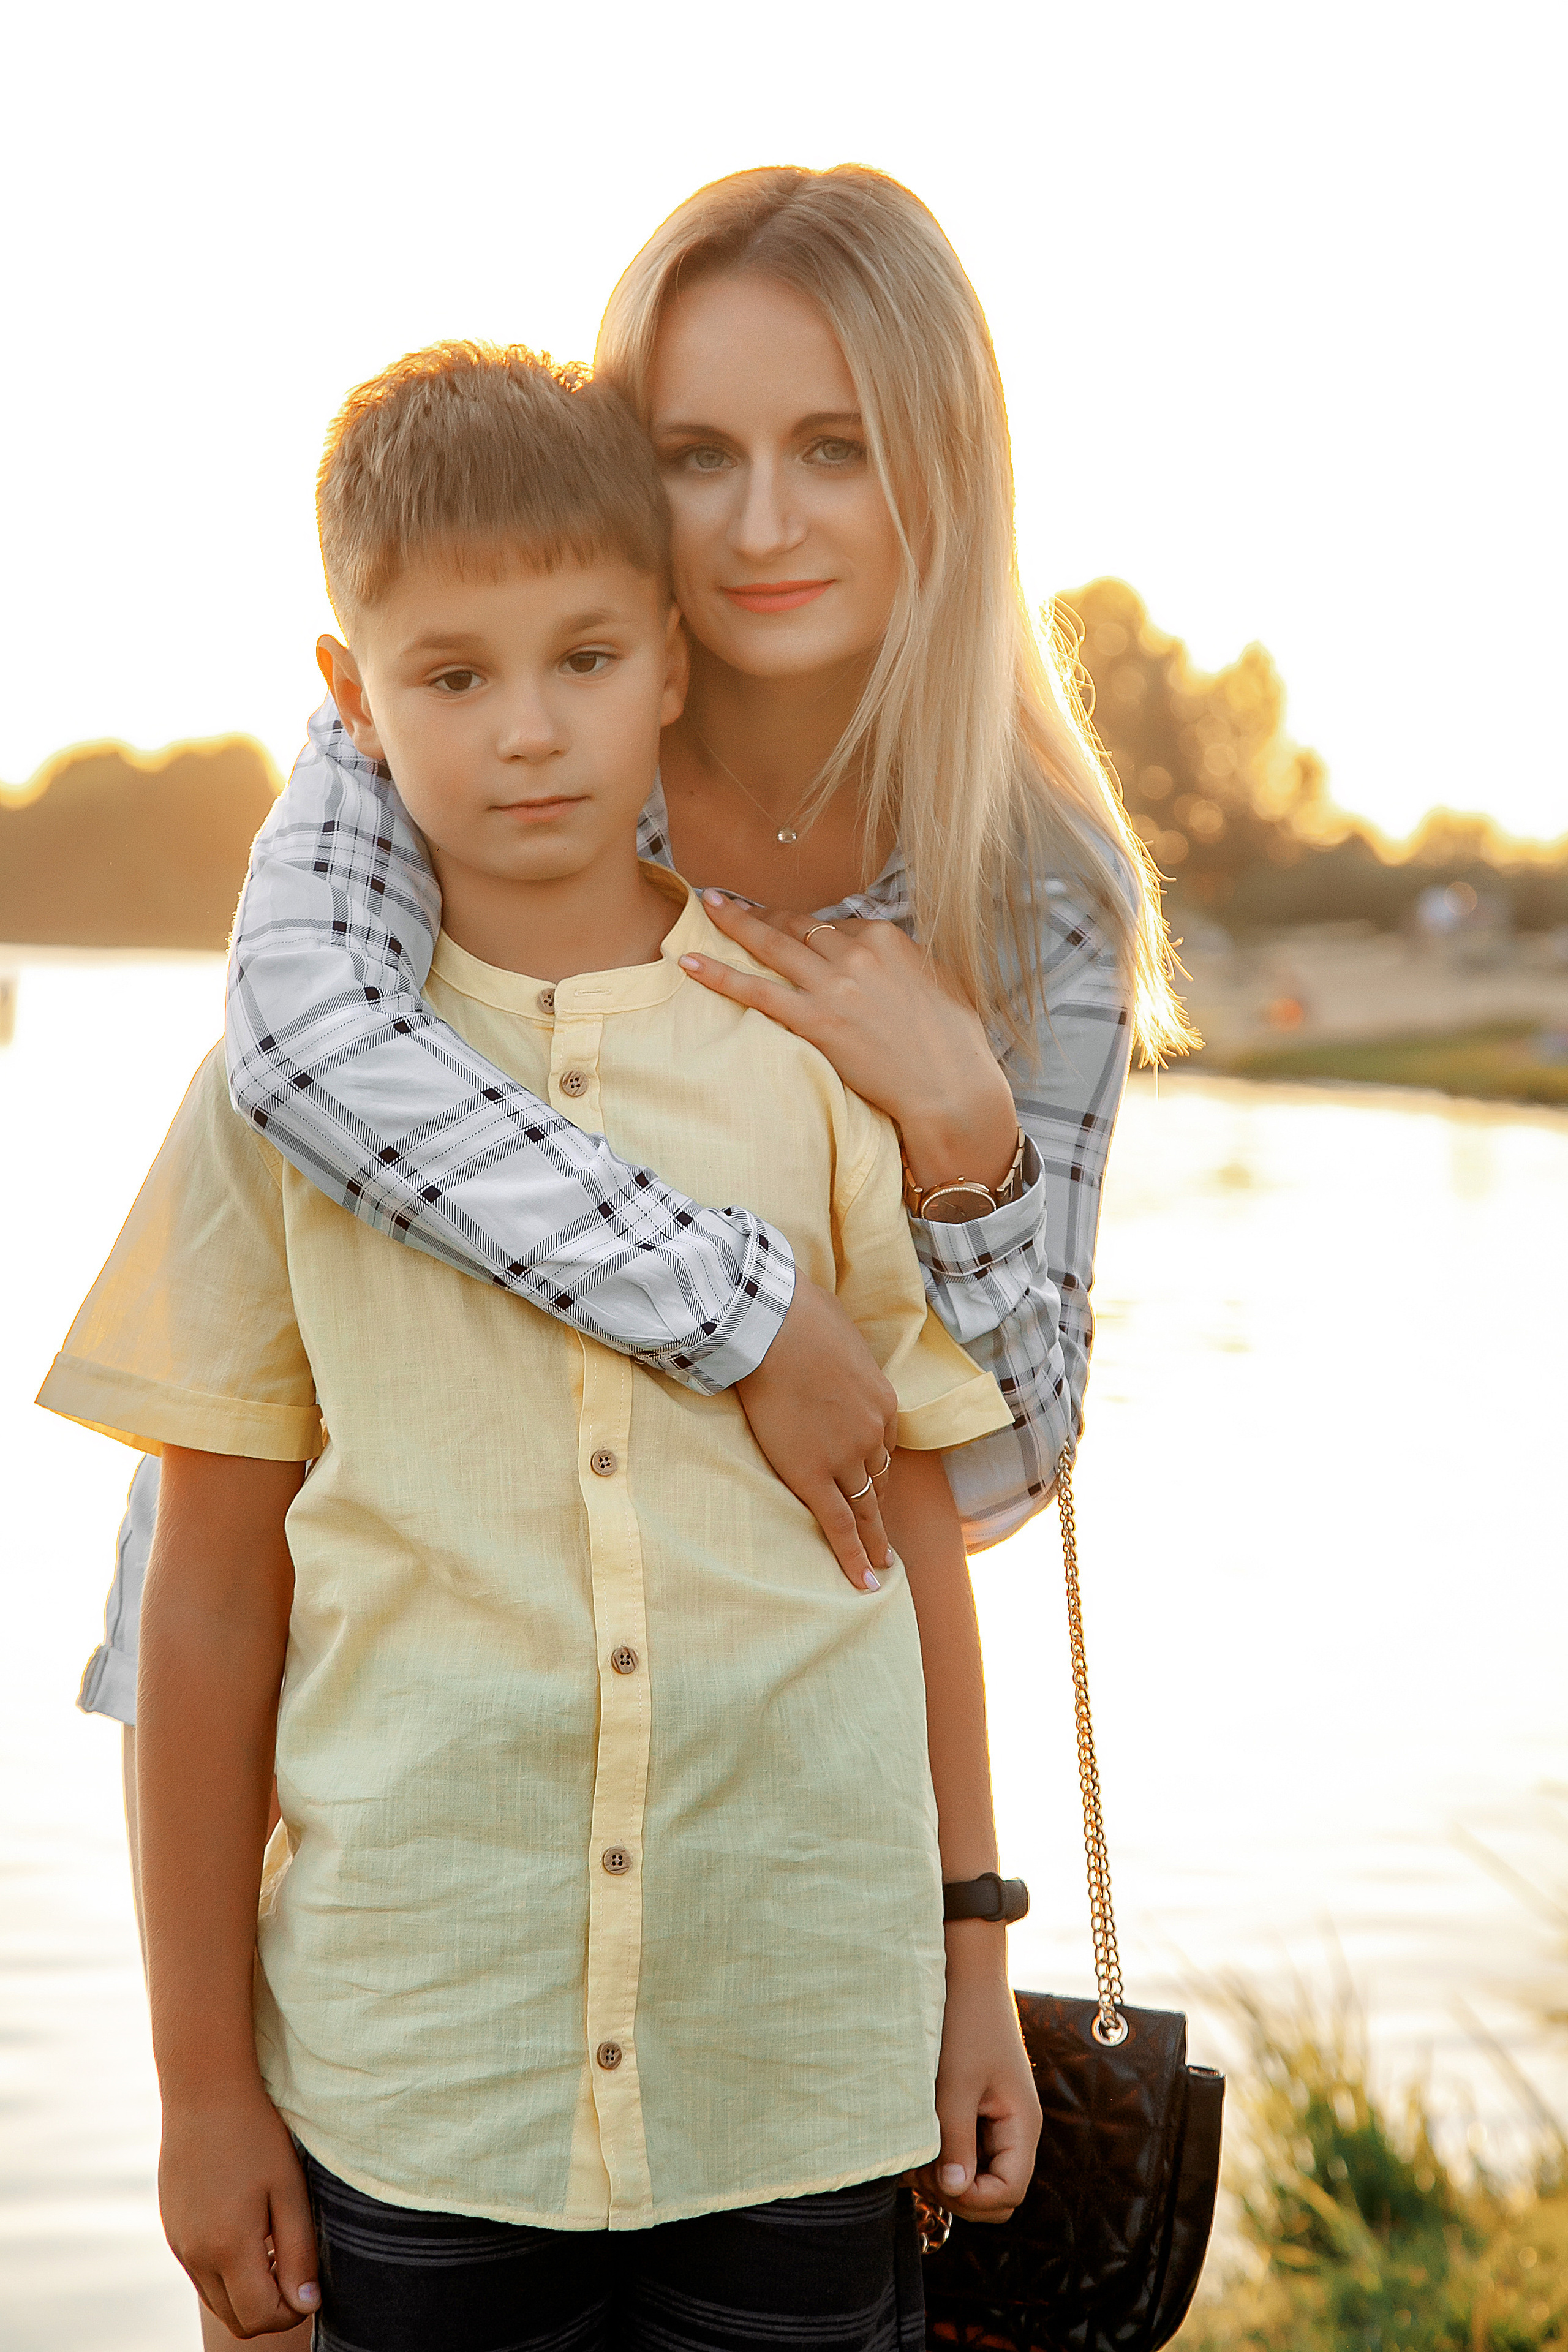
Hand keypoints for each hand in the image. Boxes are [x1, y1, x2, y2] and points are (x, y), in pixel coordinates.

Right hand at [159, 2087, 319, 2337]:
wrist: (204, 2092)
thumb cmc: (256, 2136)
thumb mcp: (289, 2190)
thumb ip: (300, 2252)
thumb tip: (307, 2303)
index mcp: (227, 2248)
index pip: (259, 2318)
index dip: (292, 2311)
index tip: (311, 2285)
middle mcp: (195, 2255)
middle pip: (236, 2318)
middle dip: (270, 2309)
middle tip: (296, 2271)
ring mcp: (179, 2244)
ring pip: (216, 2299)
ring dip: (247, 2291)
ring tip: (274, 2246)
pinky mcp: (172, 2230)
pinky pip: (200, 2273)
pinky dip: (226, 2270)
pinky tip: (248, 2230)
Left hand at [678, 898, 1018, 1192]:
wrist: (951, 1087)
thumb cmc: (954, 1043)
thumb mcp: (942, 984)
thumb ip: (908, 965)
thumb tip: (893, 963)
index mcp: (888, 938)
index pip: (836, 925)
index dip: (809, 931)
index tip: (789, 932)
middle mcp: (857, 952)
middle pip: (797, 925)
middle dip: (760, 912)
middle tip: (727, 901)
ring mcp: (834, 985)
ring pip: (772, 944)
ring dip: (734, 923)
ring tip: (707, 908)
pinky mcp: (815, 1019)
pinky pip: (756, 990)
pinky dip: (719, 974)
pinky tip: (690, 963)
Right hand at [735, 1279, 898, 1590]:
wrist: (773, 1325)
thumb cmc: (798, 1314)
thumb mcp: (837, 1328)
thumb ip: (837, 1347)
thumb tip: (822, 1333)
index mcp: (882, 1401)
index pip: (884, 1447)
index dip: (876, 1469)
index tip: (872, 1484)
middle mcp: (873, 1434)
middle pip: (878, 1480)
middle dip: (879, 1508)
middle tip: (882, 1538)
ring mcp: (845, 1457)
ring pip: (865, 1508)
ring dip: (873, 1540)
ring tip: (877, 1568)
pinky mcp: (812, 1475)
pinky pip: (838, 1525)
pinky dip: (853, 1556)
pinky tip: (863, 1583)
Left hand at [912, 1927, 1041, 2223]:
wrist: (965, 1971)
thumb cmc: (963, 2022)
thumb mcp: (956, 2084)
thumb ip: (956, 2140)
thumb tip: (954, 2191)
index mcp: (1022, 2124)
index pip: (1009, 2192)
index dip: (973, 2196)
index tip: (938, 2174)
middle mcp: (1015, 2128)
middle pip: (996, 2194)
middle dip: (958, 2193)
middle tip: (921, 2167)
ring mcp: (997, 2120)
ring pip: (977, 2175)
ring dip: (946, 2175)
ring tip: (913, 2151)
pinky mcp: (978, 2110)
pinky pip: (966, 2151)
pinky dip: (943, 2154)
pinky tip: (917, 2137)